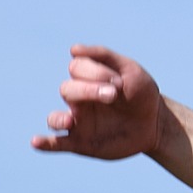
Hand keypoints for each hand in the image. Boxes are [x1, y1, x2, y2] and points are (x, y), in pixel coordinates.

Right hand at [31, 45, 166, 159]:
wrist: (156, 123)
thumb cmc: (141, 94)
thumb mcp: (131, 70)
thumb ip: (104, 57)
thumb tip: (73, 49)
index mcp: (89, 79)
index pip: (77, 68)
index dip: (95, 71)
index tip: (120, 81)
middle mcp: (79, 99)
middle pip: (67, 89)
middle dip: (88, 89)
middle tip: (113, 95)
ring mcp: (78, 121)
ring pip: (55, 118)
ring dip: (58, 119)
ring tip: (69, 121)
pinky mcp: (81, 142)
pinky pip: (57, 144)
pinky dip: (45, 143)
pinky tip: (36, 142)